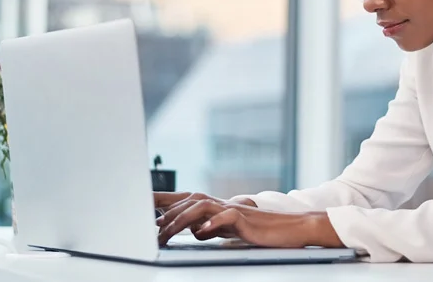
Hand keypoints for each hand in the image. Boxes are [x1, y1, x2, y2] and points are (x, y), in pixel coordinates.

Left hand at [154, 193, 342, 248]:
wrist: (289, 229)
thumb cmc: (259, 231)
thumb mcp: (230, 230)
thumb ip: (211, 227)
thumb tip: (193, 230)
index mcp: (216, 207)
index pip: (185, 199)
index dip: (163, 200)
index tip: (143, 204)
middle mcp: (221, 204)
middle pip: (188, 202)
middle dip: (166, 213)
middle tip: (150, 229)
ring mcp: (232, 209)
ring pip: (200, 207)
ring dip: (180, 220)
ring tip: (166, 234)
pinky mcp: (244, 219)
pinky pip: (225, 218)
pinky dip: (211, 224)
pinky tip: (200, 232)